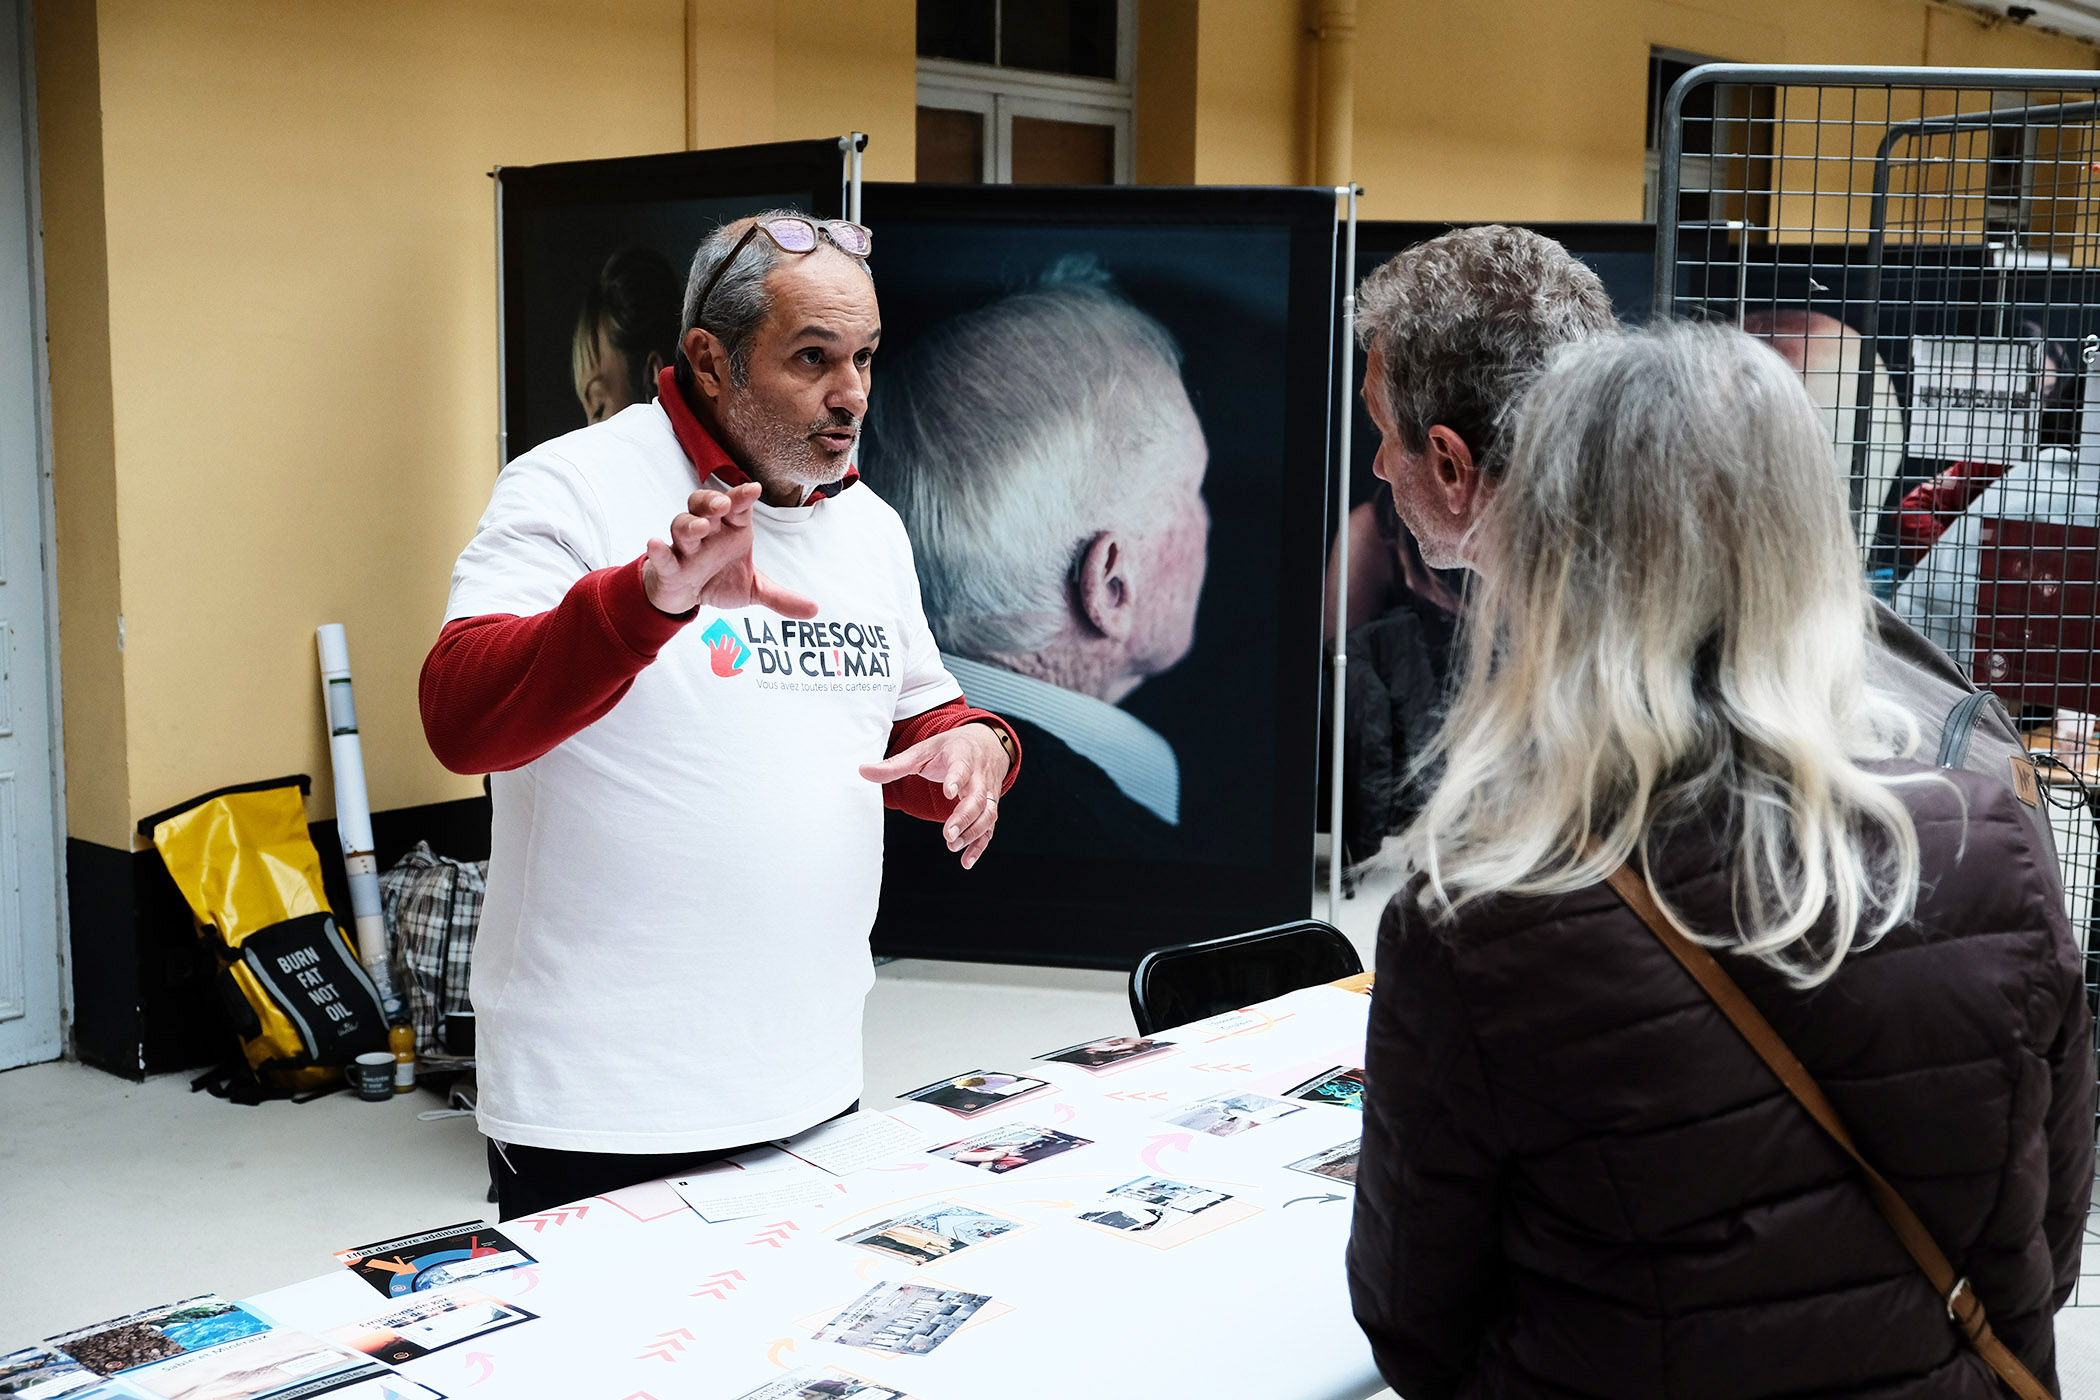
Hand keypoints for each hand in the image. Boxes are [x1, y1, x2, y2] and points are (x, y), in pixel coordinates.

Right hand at [643, 481, 817, 618]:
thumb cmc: (720, 580)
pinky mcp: (669, 566)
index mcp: (731, 529)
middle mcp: (708, 532)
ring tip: (700, 527)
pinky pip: (663, 556)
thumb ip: (780, 597)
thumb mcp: (753, 590)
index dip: (742, 497)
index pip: (737, 507)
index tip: (754, 489)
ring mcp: (685, 548)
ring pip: (682, 526)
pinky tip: (655, 543)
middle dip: (712, 501)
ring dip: (689, 524)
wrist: (688, 598)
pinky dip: (658, 551)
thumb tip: (814, 609)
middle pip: (704, 506)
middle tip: (722, 504)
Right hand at [705, 631, 745, 676]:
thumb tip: (742, 669)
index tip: (739, 647)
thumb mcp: (731, 673)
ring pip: (722, 644)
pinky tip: (711, 640)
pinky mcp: (714, 653)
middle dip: (731, 642)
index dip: (737, 650)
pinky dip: (711, 644)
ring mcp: (720, 652)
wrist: (717, 673)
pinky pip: (712, 647)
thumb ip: (736, 671)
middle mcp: (726, 653)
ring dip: (723, 640)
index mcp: (732, 657)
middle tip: (733, 638)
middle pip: (730, 646)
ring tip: (724, 636)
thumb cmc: (725, 672)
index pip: (735, 652)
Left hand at [858, 723, 1010, 868]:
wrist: (986, 744)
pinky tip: (966, 861)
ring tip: (952, 845)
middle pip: (978, 798)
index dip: (957, 780)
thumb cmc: (951, 748)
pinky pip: (989, 828)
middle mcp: (979, 776)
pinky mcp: (990, 807)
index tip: (948, 791)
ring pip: (988, 815)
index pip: (962, 768)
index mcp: (962, 757)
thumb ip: (895, 765)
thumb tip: (863, 771)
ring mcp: (988, 793)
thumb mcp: (923, 750)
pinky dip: (980, 845)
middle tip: (948, 834)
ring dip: (972, 833)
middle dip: (964, 817)